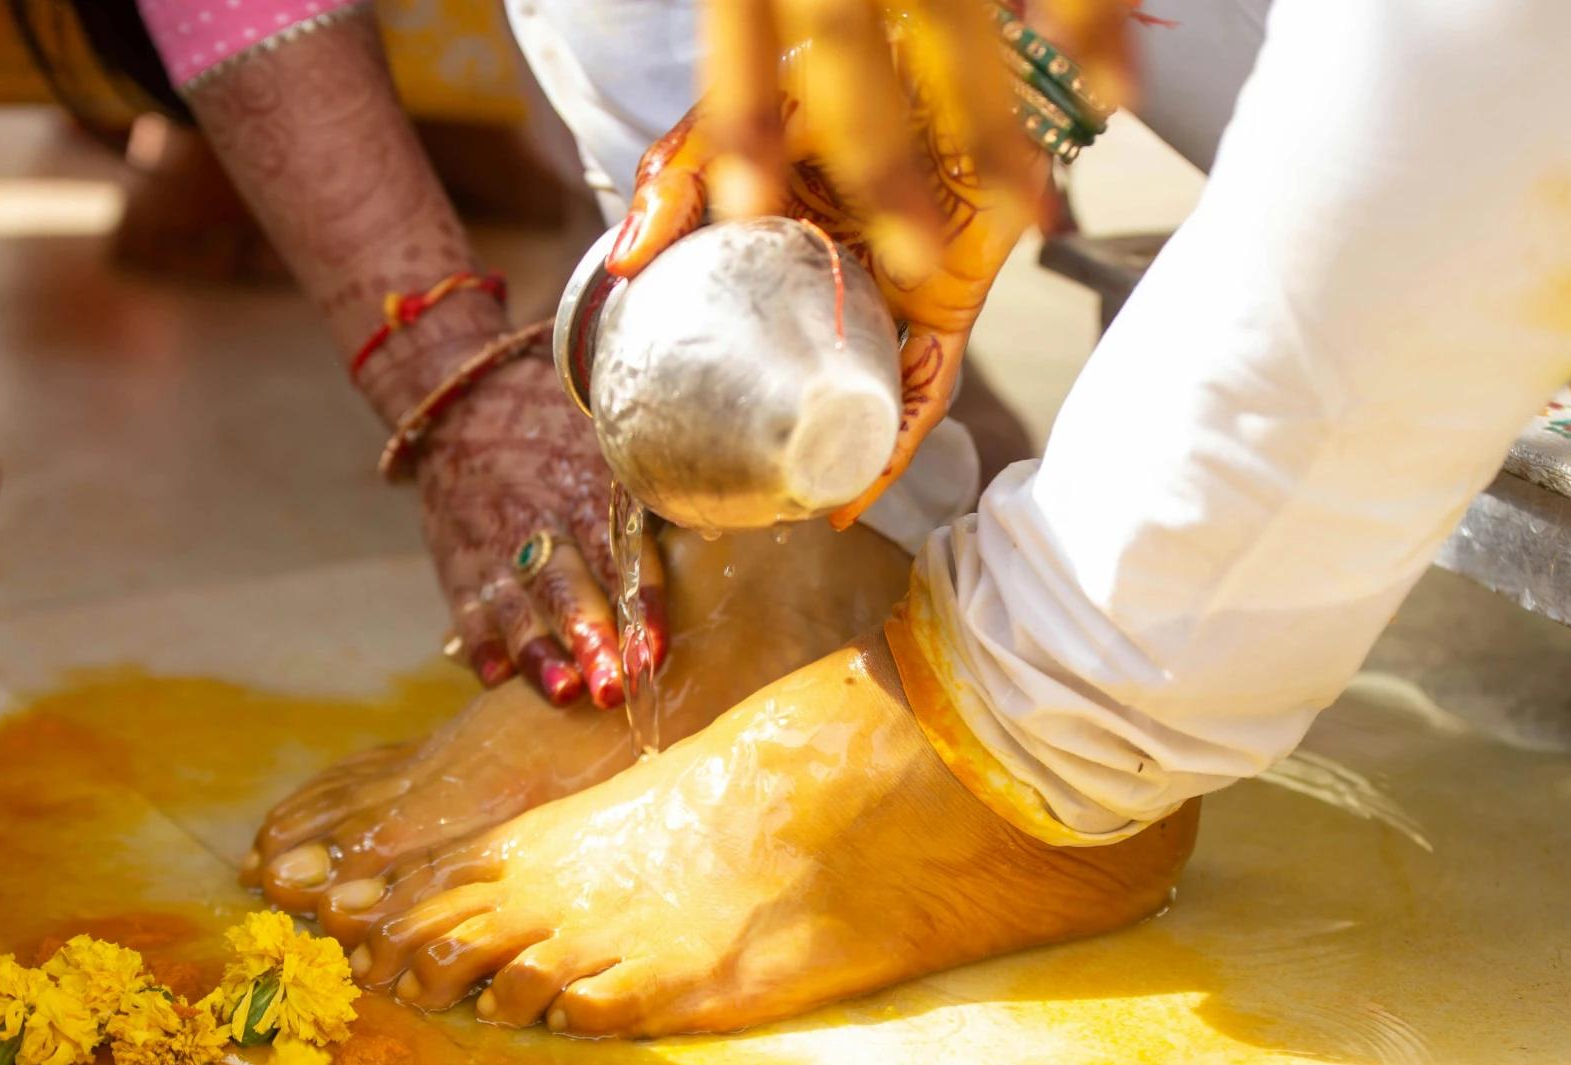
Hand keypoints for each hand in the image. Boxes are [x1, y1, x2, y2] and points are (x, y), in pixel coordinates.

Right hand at [413, 355, 665, 705]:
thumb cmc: (562, 430)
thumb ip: (656, 483)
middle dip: (589, 636)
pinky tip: (497, 679)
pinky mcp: (458, 563)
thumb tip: (737, 508)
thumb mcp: (609, 437)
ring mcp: (494, 544)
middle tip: (613, 689)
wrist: (466, 400)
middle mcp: (540, 518)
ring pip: (516, 604)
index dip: (641, 601)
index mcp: (587, 486)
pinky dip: (482, 643)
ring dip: (539, 651)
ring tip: (564, 692)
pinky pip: (467, 607)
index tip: (656, 650)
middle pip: (565, 584)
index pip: (620, 549)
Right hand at [607, 82, 1032, 524]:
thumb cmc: (842, 70)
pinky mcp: (948, 307)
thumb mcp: (737, 125)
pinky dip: (897, 438)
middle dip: (784, 433)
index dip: (715, 374)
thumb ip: (677, 183)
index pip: (744, 321)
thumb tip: (621, 262)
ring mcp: (893, 298)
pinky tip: (863, 480)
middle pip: (807, 372)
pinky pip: (924, 387)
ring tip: (802, 505)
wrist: (937, 53)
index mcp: (784, 241)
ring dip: (840, 454)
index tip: (675, 425)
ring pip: (865, 395)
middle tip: (741, 483)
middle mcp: (838, 279)